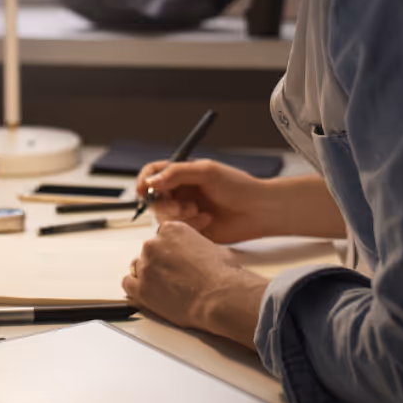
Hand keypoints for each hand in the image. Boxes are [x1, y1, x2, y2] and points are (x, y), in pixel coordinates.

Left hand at [123, 221, 267, 346]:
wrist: (219, 296)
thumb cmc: (221, 274)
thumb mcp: (212, 246)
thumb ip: (195, 245)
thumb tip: (199, 252)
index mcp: (171, 230)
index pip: (160, 237)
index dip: (168, 251)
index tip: (174, 260)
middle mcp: (154, 244)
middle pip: (148, 251)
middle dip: (158, 263)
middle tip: (172, 276)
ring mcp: (146, 266)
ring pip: (138, 267)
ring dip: (148, 275)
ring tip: (163, 287)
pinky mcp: (141, 288)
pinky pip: (128, 283)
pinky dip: (135, 288)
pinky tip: (147, 293)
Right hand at [136, 159, 273, 243]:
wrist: (259, 210)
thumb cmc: (238, 186)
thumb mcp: (207, 171)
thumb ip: (176, 173)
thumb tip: (151, 182)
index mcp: (182, 174)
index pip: (152, 173)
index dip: (144, 181)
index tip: (144, 189)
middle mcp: (181, 192)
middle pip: (154, 198)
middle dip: (164, 205)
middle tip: (181, 208)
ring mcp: (185, 211)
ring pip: (164, 217)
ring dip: (180, 216)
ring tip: (199, 212)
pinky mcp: (192, 229)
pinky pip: (178, 231)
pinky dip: (191, 226)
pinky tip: (207, 220)